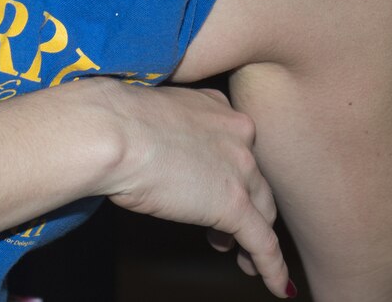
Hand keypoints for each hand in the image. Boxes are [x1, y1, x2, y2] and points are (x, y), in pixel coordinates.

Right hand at [93, 82, 293, 297]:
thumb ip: (166, 135)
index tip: (212, 190)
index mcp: (216, 106)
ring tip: (243, 260)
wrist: (113, 132)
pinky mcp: (233, 204)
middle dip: (244, 206)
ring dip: (253, 237)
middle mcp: (237, 132)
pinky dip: (272, 267)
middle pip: (254, 179)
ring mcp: (239, 168)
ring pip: (262, 210)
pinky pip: (263, 242)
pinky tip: (277, 286)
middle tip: (225, 231)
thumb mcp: (149, 118)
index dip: (230, 174)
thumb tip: (158, 158)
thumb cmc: (113, 123)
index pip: (236, 147)